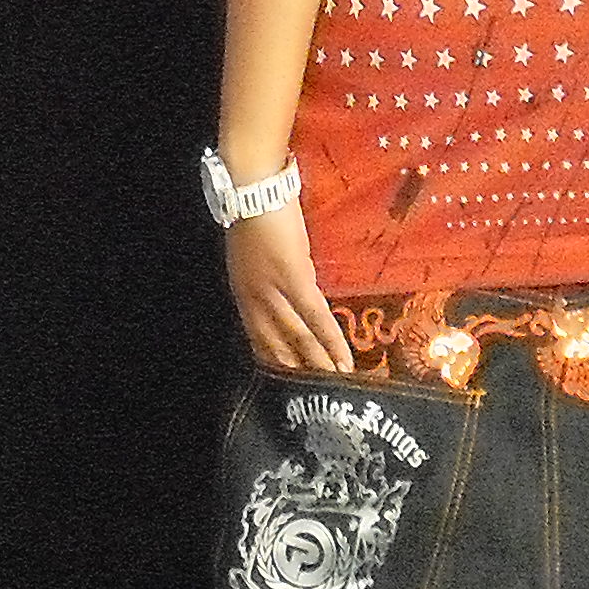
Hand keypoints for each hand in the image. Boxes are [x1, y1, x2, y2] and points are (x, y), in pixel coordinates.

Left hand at [225, 201, 356, 371]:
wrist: (253, 187)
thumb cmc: (255, 211)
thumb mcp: (253, 253)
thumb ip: (265, 278)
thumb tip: (285, 293)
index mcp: (244, 294)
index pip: (259, 339)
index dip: (274, 364)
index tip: (288, 387)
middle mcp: (255, 300)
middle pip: (276, 347)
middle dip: (295, 375)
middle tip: (313, 401)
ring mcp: (274, 292)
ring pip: (297, 339)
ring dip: (317, 366)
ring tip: (334, 388)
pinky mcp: (296, 281)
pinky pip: (316, 318)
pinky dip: (331, 342)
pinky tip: (343, 361)